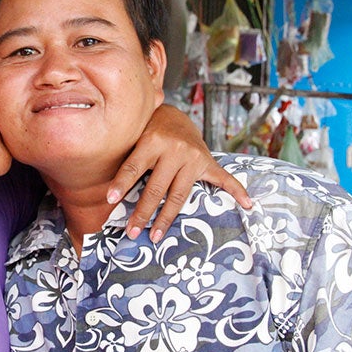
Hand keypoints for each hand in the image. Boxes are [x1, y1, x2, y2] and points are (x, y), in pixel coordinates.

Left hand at [107, 104, 251, 241]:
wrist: (174, 116)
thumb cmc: (147, 131)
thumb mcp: (134, 138)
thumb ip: (125, 159)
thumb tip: (104, 192)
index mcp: (152, 141)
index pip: (134, 167)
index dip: (121, 184)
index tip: (110, 201)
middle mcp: (174, 149)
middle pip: (156, 188)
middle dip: (142, 212)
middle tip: (132, 232)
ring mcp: (193, 157)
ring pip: (179, 194)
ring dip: (166, 218)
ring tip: (154, 236)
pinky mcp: (207, 162)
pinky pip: (223, 179)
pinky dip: (237, 191)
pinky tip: (247, 204)